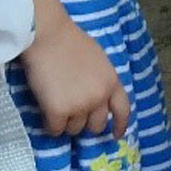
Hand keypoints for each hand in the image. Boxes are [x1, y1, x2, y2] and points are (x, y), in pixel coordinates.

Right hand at [20, 12, 129, 137]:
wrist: (49, 35)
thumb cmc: (71, 42)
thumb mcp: (98, 60)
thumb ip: (101, 80)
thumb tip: (97, 98)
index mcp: (112, 80)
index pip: (123, 109)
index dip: (121, 124)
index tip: (117, 134)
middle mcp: (99, 96)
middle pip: (97, 125)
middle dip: (86, 122)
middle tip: (73, 110)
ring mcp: (80, 105)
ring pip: (74, 129)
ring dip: (66, 121)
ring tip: (57, 99)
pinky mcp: (59, 112)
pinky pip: (55, 130)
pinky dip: (50, 123)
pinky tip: (47, 106)